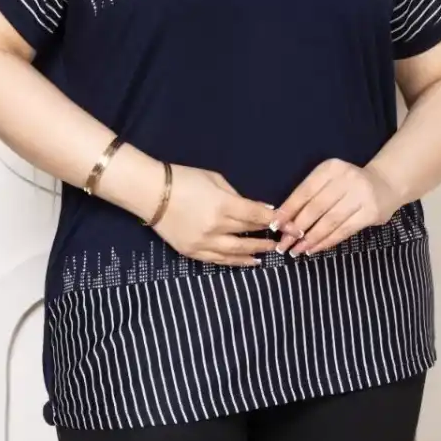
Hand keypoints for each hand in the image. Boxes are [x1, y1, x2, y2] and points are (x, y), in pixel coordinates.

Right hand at [154, 164, 303, 267]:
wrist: (150, 193)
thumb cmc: (184, 179)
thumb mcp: (215, 179)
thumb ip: (237, 196)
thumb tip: (255, 209)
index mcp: (223, 206)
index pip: (257, 216)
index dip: (276, 220)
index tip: (290, 224)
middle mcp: (216, 228)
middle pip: (250, 235)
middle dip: (271, 238)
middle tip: (287, 240)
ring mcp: (203, 243)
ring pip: (237, 253)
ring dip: (256, 252)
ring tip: (269, 252)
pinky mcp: (192, 252)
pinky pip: (219, 260)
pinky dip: (235, 261)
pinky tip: (247, 261)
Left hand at [272, 158, 403, 256]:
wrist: (386, 185)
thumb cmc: (348, 185)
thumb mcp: (329, 181)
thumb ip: (310, 197)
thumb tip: (284, 221)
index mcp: (331, 168)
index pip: (305, 191)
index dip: (289, 209)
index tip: (275, 225)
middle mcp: (346, 178)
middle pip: (316, 208)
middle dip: (297, 228)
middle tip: (284, 243)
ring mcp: (360, 195)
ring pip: (329, 221)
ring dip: (311, 238)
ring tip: (297, 250)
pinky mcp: (370, 212)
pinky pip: (344, 230)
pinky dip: (327, 241)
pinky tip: (315, 248)